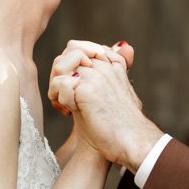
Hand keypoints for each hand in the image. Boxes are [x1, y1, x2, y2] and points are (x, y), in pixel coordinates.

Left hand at [50, 52, 160, 168]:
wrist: (132, 141)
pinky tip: (70, 113)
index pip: (76, 49)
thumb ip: (117, 70)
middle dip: (58, 78)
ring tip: (66, 106)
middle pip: (64, 57)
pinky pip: (59, 85)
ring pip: (59, 68)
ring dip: (56, 89)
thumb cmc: (125, 123)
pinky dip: (59, 100)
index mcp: (113, 62)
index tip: (74, 89)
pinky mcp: (87, 89)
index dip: (69, 68)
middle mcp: (104, 64)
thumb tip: (123, 46)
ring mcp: (96, 75)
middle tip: (64, 100)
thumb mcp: (122, 91)